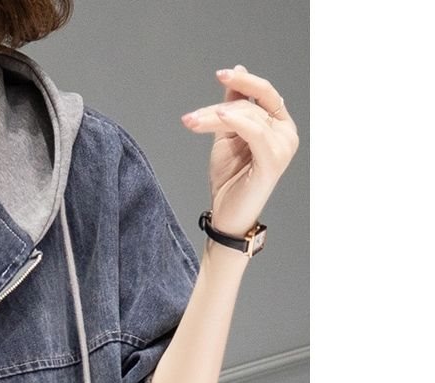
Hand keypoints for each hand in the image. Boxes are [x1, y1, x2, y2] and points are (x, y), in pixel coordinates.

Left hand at [181, 64, 299, 238]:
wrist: (227, 215)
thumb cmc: (229, 180)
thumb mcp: (227, 136)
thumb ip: (233, 107)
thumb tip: (237, 72)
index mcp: (278, 124)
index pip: (264, 93)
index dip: (244, 81)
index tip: (221, 74)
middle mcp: (286, 132)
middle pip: (252, 104)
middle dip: (218, 107)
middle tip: (192, 117)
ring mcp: (283, 146)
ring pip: (248, 116)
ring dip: (214, 118)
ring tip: (192, 123)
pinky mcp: (273, 160)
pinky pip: (255, 132)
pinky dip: (236, 122)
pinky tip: (216, 118)